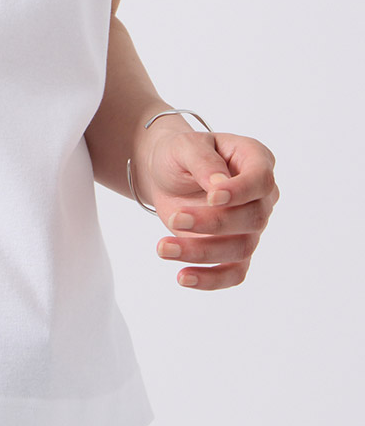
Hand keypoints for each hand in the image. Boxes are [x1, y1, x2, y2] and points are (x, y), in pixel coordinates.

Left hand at [135, 121, 279, 289]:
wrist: (165, 175)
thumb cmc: (180, 153)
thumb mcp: (185, 145)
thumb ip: (203, 162)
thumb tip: (220, 185)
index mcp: (255, 160)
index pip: (261, 180)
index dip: (241, 191)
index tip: (212, 197)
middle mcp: (260, 196)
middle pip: (253, 218)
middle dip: (213, 223)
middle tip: (174, 218)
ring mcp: (250, 226)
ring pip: (241, 248)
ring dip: (201, 252)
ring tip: (162, 247)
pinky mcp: (233, 249)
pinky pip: (234, 273)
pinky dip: (211, 279)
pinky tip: (183, 276)